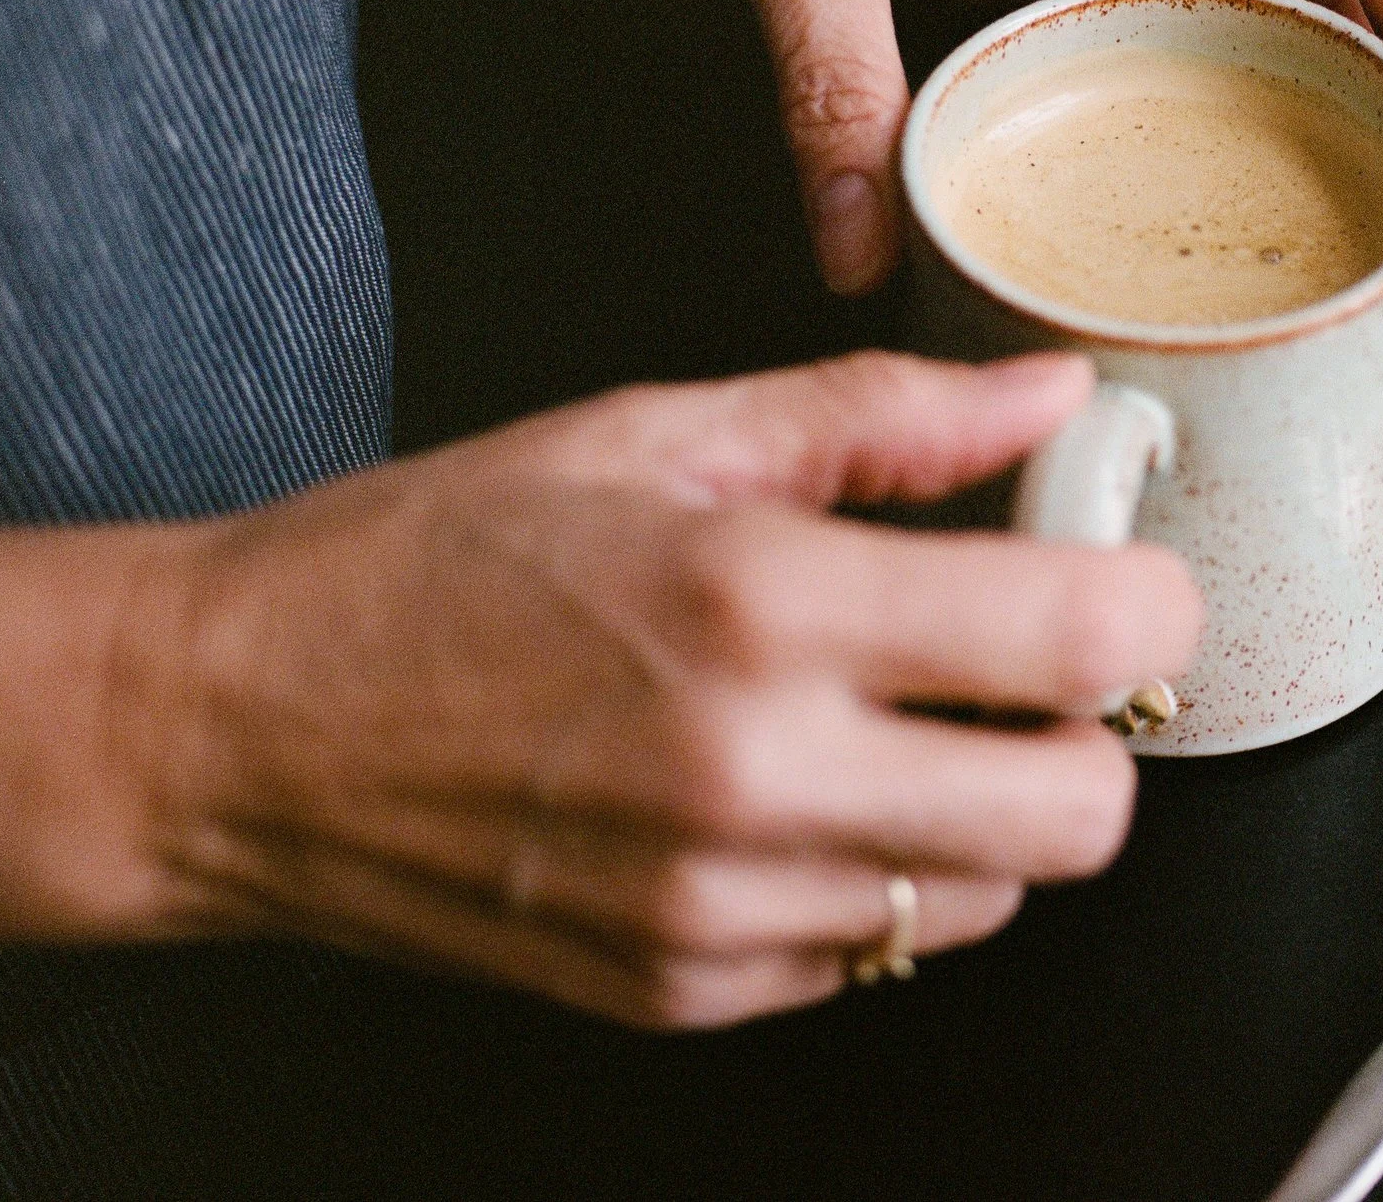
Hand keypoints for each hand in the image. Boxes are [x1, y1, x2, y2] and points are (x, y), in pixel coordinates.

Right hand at [119, 352, 1198, 1028]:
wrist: (233, 727)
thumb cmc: (431, 560)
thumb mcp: (656, 432)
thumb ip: (884, 417)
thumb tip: (1049, 391)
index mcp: (762, 602)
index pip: (1087, 641)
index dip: (1149, 597)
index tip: (1119, 563)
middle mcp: (758, 775)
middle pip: (1086, 813)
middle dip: (1094, 731)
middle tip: (1025, 661)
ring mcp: (722, 907)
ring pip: (996, 896)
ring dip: (987, 808)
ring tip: (886, 720)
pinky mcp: (688, 991)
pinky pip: (880, 953)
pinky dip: (882, 877)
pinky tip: (798, 796)